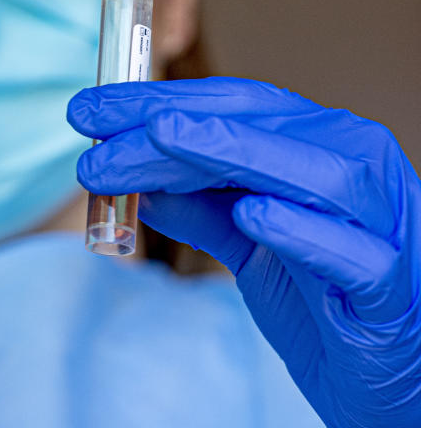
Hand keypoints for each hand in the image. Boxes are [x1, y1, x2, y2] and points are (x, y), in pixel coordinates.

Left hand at [68, 77, 420, 427]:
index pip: (232, 106)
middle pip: (260, 127)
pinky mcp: (390, 286)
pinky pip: (354, 253)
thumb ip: (198, 206)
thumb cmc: (319, 296)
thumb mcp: (244, 244)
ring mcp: (380, 223)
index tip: (87, 109)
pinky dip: (303, 231)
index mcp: (315, 148)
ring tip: (159, 138)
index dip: (157, 100)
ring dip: (229, 152)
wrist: (384, 376)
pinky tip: (252, 214)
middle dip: (170, 121)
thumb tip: (134, 178)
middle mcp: (352, 168)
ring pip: (316, 173)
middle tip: (93, 129)